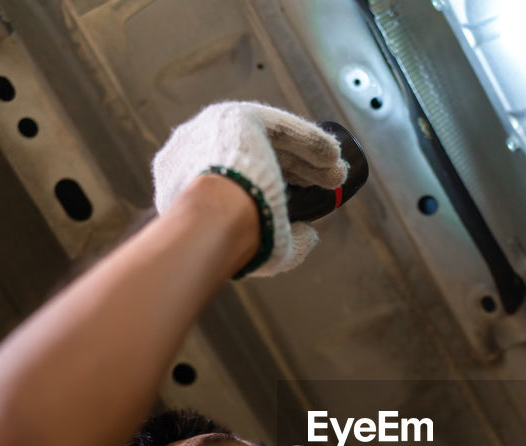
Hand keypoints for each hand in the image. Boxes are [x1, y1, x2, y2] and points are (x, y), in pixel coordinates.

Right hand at [151, 101, 347, 277]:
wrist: (216, 219)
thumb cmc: (232, 243)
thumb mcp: (259, 249)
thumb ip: (284, 239)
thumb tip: (310, 235)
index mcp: (187, 184)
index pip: (236, 178)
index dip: (276, 185)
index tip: (304, 198)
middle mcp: (193, 152)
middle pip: (254, 155)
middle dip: (295, 170)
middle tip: (327, 184)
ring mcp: (210, 131)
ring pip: (267, 140)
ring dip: (305, 156)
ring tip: (338, 173)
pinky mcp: (234, 117)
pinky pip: (277, 126)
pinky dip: (307, 139)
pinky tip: (333, 154)